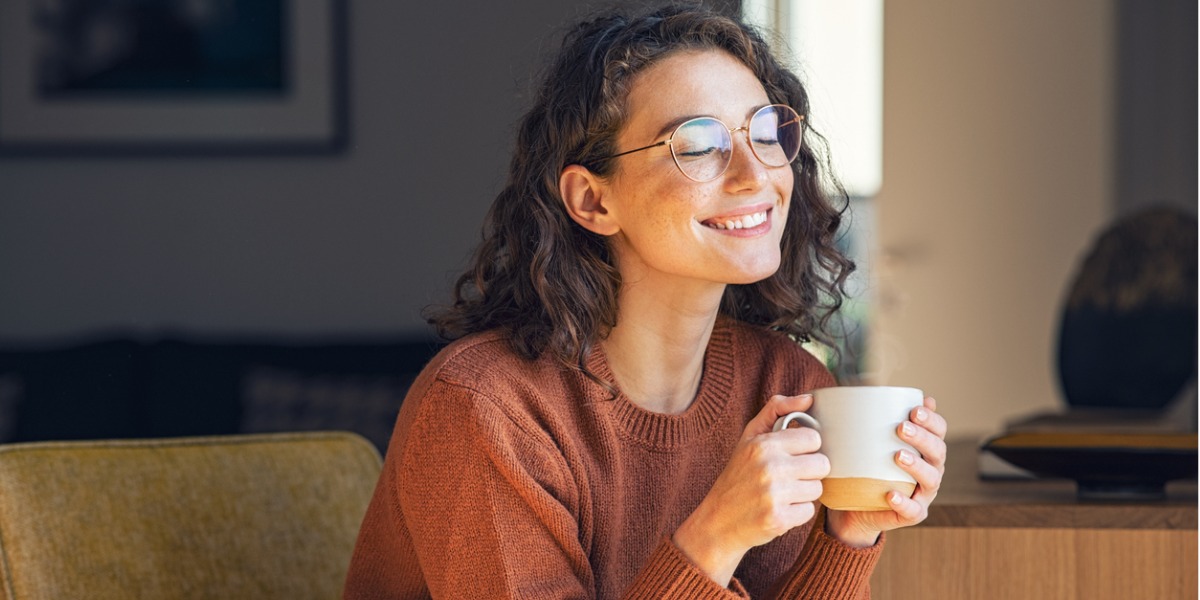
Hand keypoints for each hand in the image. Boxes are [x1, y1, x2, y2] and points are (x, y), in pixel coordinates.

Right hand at [673, 393, 829, 585]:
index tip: (792, 455)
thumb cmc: (738, 475)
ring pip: (817, 489)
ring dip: (804, 493)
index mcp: (764, 444)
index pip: (814, 439)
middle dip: (809, 472)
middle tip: (789, 477)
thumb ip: (777, 410)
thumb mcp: (749, 437)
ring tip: (782, 494)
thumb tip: (809, 398)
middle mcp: (769, 467)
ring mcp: (774, 495)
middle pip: (821, 464)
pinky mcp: (779, 519)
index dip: (806, 448)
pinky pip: (809, 511)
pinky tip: (779, 509)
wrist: (718, 521)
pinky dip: (797, 513)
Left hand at [824, 396, 947, 546]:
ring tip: (898, 456)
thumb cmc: (865, 467)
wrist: (855, 507)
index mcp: (925, 449)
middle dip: (923, 437)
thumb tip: (867, 387)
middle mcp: (930, 470)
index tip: (914, 409)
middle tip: (901, 427)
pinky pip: (912, 510)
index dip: (932, 420)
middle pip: (938, 452)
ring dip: (917, 466)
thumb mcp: (867, 441)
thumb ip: (873, 419)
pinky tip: (891, 494)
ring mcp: (923, 494)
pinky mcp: (912, 514)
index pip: (938, 431)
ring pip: (931, 479)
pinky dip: (904, 502)